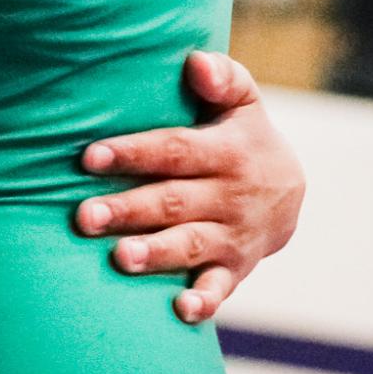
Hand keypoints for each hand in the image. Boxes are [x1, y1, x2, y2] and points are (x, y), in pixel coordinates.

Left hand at [75, 52, 303, 324]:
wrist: (289, 191)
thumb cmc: (242, 132)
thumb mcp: (243, 98)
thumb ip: (222, 76)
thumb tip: (196, 62)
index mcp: (226, 151)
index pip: (173, 150)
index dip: (132, 152)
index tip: (89, 156)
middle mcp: (229, 196)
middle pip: (172, 202)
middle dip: (127, 210)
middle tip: (83, 217)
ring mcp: (232, 236)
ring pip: (189, 245)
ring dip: (154, 254)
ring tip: (119, 258)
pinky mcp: (234, 269)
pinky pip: (220, 287)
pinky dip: (204, 301)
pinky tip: (180, 311)